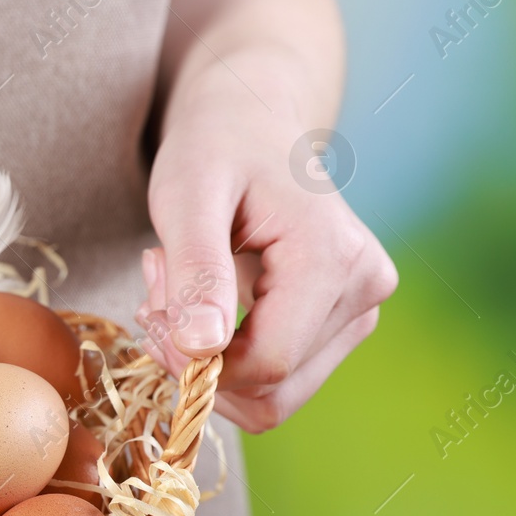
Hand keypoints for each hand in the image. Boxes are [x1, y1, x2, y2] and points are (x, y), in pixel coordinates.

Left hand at [139, 93, 397, 431]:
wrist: (249, 122)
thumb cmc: (214, 147)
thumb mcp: (186, 197)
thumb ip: (197, 272)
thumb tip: (202, 352)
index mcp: (335, 259)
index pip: (265, 366)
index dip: (193, 360)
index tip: (150, 306)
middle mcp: (365, 291)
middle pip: (271, 391)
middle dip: (197, 360)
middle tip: (156, 294)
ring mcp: (360, 310)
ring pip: (271, 394)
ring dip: (208, 358)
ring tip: (176, 289)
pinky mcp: (343, 321)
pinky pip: (276, 375)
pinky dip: (225, 355)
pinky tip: (199, 301)